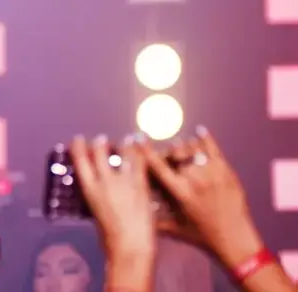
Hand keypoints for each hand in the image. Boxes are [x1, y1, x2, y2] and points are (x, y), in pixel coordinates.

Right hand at [71, 134, 154, 256]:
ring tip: (125, 140)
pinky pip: (140, 161)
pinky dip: (139, 151)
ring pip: (121, 152)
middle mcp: (103, 181)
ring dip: (122, 145)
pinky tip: (140, 145)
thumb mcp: (96, 215)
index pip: (80, 161)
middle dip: (99, 143)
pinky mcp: (141, 184)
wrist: (130, 247)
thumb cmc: (110, 240)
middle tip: (102, 139)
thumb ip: (98, 198)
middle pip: (98, 152)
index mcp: (89, 190)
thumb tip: (101, 191)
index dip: (78, 147)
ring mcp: (123, 181)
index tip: (77, 140)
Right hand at [146, 127, 261, 266]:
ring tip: (182, 149)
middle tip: (168, 155)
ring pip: (194, 148)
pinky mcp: (226, 171)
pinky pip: (213, 149)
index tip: (139, 138)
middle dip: (169, 151)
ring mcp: (212, 173)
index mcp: (180, 193)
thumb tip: (136, 213)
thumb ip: (154, 220)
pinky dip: (205, 138)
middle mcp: (195, 180)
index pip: (158, 166)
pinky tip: (200, 131)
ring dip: (185, 147)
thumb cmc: (202, 237)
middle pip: (176, 153)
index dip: (147, 150)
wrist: (235, 240)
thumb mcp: (174, 229)